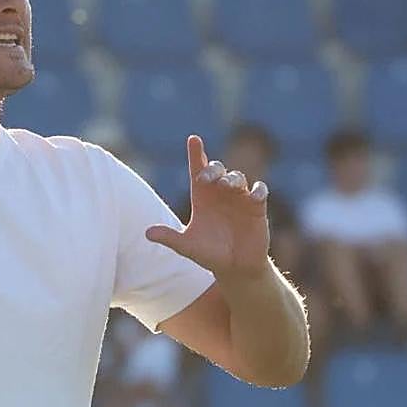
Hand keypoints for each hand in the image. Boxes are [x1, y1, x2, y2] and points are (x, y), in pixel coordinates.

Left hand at [145, 135, 270, 279]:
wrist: (234, 267)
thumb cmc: (209, 253)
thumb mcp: (187, 246)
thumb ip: (169, 238)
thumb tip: (147, 233)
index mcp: (202, 197)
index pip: (198, 169)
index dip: (196, 153)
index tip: (193, 139)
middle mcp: (220, 193)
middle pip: (218, 169)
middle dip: (212, 169)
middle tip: (205, 178)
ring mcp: (239, 198)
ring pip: (237, 177)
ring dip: (232, 179)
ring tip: (226, 186)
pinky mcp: (256, 208)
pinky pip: (260, 191)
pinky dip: (258, 190)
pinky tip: (254, 195)